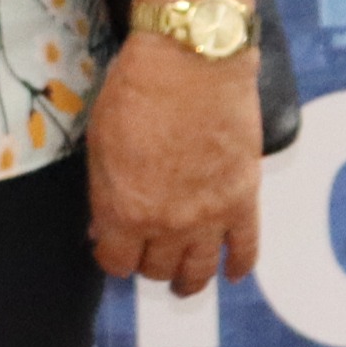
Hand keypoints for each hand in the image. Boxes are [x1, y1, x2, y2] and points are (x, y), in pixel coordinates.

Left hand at [84, 25, 263, 294]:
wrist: (192, 62)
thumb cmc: (135, 91)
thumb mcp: (98, 140)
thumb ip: (103, 190)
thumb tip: (103, 225)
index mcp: (125, 209)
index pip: (116, 260)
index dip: (111, 257)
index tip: (111, 248)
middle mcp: (168, 224)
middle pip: (157, 267)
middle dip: (147, 263)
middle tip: (147, 253)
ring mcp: (211, 216)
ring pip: (200, 270)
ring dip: (190, 280)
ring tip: (184, 283)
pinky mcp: (245, 201)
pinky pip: (246, 250)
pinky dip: (238, 266)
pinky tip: (231, 272)